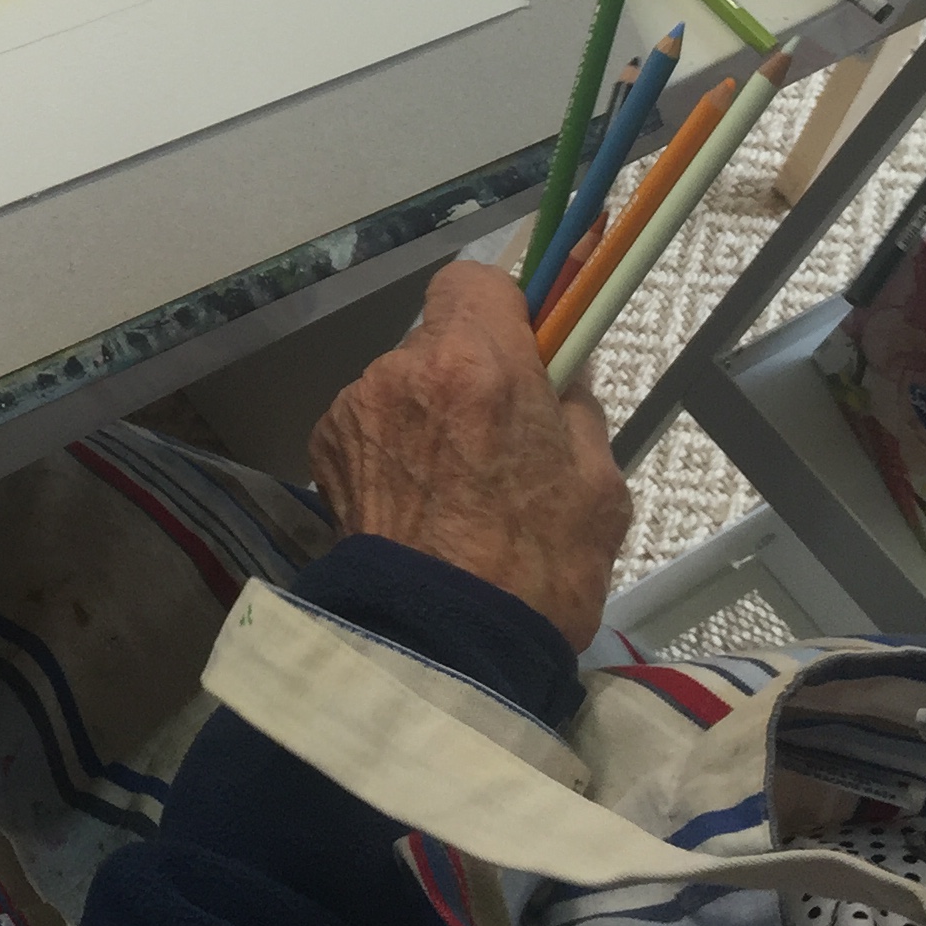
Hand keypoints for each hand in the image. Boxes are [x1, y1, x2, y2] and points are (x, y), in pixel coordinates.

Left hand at [308, 259, 631, 650]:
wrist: (445, 645)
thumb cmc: (538, 568)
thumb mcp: (599, 483)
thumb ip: (576, 404)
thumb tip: (562, 364)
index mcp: (476, 364)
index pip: (476, 280)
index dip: (504, 306)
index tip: (527, 338)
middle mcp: (402, 369)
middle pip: (439, 335)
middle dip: (471, 367)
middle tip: (503, 428)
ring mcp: (356, 407)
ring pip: (404, 380)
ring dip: (430, 409)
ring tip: (458, 482)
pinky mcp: (326, 445)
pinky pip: (372, 421)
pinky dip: (395, 445)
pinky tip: (419, 500)